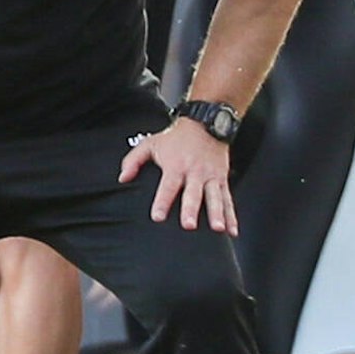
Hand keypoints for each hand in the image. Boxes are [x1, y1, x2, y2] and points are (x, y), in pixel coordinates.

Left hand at [117, 118, 238, 233]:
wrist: (205, 122)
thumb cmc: (175, 137)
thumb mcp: (150, 143)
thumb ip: (133, 161)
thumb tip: (122, 178)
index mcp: (176, 166)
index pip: (168, 186)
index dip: (162, 202)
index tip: (158, 217)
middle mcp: (195, 172)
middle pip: (193, 194)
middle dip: (191, 210)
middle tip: (189, 225)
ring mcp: (211, 176)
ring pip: (215, 197)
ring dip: (217, 213)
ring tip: (218, 228)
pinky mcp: (222, 179)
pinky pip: (228, 199)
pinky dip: (231, 216)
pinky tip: (232, 231)